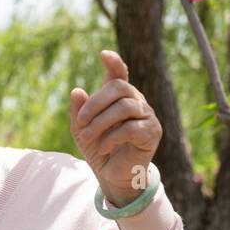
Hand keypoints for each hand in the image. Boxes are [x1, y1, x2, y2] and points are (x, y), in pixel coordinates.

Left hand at [70, 50, 161, 206]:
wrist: (113, 175)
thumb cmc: (99, 148)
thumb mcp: (82, 130)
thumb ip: (78, 111)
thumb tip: (77, 91)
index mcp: (120, 98)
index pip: (120, 75)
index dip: (114, 63)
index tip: (103, 54)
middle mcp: (137, 102)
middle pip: (119, 88)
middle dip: (95, 103)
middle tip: (81, 121)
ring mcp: (147, 116)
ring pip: (124, 107)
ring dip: (100, 122)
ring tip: (86, 138)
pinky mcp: (152, 133)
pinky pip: (130, 128)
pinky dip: (112, 138)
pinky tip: (104, 147)